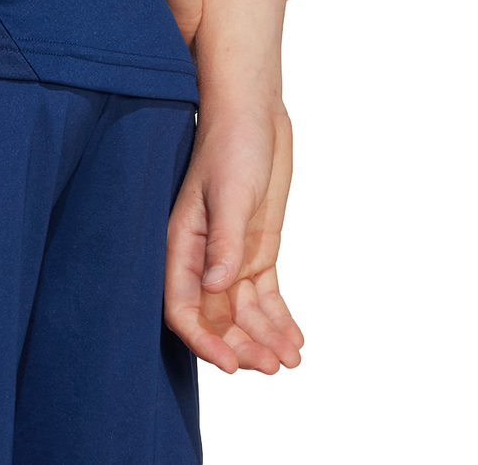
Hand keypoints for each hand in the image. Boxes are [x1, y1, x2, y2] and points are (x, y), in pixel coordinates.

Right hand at [164, 98, 302, 373]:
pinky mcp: (256, 250)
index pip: (182, 306)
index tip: (230, 365)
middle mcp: (203, 257)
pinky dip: (279, 320)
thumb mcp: (229, 192)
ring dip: (264, 339)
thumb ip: (223, 241)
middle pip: (216, 318)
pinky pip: (265, 297)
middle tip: (272, 366)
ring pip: (243, 313)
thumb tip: (215, 286)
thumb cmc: (231, 143)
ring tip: (291, 360)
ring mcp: (231, 256)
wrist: (254, 112)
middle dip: (241, 346)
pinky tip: (296, 341)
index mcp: (181, 242)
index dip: (203, 340)